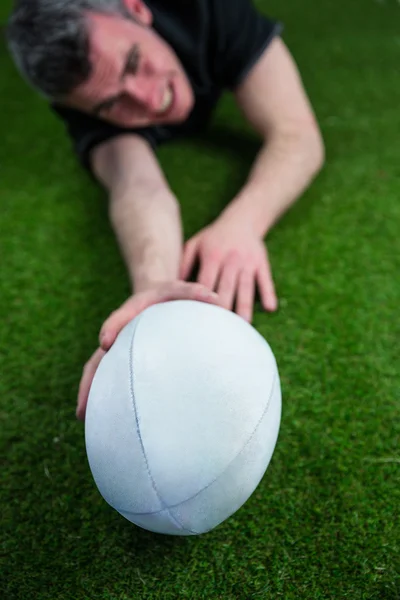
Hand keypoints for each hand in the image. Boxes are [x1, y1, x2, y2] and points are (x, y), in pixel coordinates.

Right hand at [76, 281, 221, 420]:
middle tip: (84, 404)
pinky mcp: (123, 362)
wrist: (155, 299)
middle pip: (98, 357)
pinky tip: (107, 418)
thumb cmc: (172, 297)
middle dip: (90, 379)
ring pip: (99, 372)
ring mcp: (118, 351)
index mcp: (131, 311)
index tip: (105, 341)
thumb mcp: (182, 290)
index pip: (119, 318)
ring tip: (84, 418)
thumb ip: (196, 293)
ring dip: (90, 394)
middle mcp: (119, 334)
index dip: (111, 327)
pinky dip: (106, 395)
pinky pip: (111, 380)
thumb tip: (217, 300)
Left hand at [180, 217, 277, 322]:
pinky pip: (265, 280)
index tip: (198, 319)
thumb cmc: (214, 237)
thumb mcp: (195, 244)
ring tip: (243, 326)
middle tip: (219, 331)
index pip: (206, 282)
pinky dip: (268, 293)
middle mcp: (230, 259)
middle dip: (223, 309)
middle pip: (226, 288)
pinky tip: (270, 308)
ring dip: (244, 307)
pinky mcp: (261, 263)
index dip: (203, 300)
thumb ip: (184, 264)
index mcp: (212, 256)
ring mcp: (247, 262)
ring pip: (246, 288)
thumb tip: (173, 287)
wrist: (242, 219)